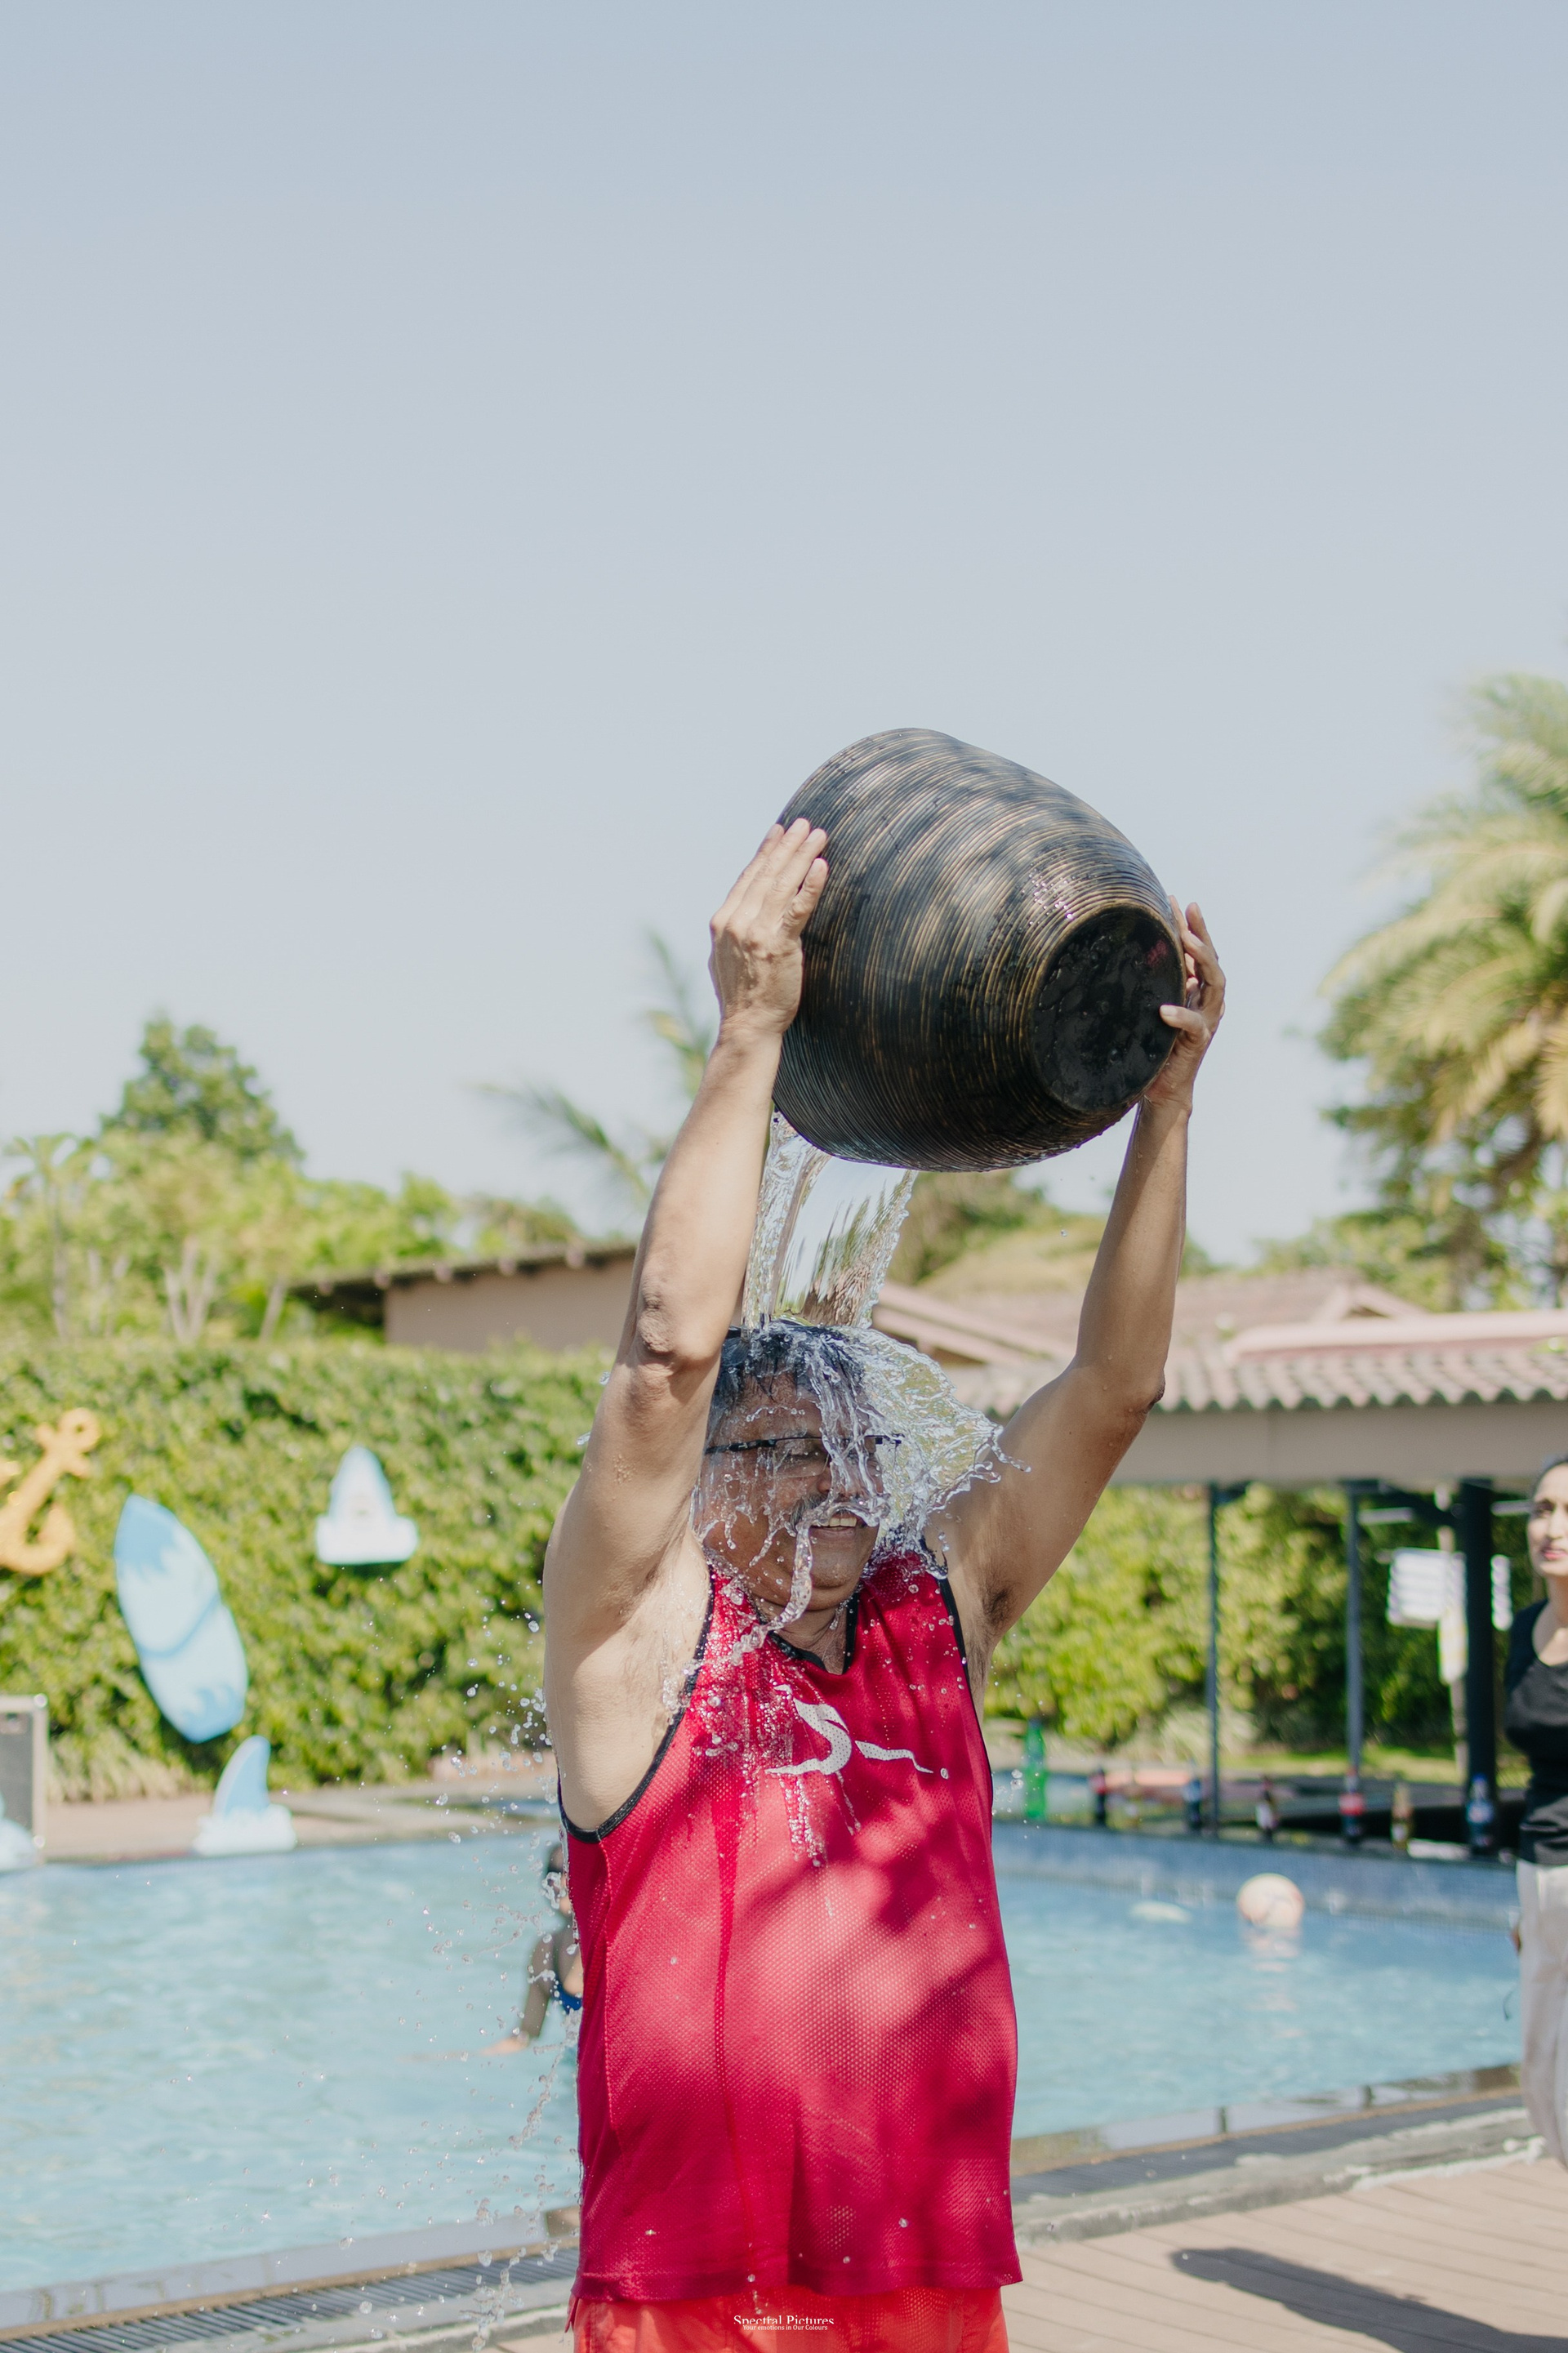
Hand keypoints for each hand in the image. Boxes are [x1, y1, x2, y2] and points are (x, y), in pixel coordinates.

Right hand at [708, 818, 828, 1041]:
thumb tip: (738, 916)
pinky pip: (798, 908)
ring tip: (818, 835)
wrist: (747, 1026)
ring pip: (782, 885)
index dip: (766, 852)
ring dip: (802, 856)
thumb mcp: (724, 958)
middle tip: (804, 823)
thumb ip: (732, 933)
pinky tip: (822, 866)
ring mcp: (755, 932)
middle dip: (787, 845)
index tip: (779, 832)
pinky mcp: (778, 945)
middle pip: (766, 874)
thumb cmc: (742, 997)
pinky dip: (811, 885)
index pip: (748, 877)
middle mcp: (736, 922)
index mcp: (723, 921)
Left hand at [1143, 900, 1223, 1111]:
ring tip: (1187, 940)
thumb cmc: (1153, 1046)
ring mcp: (1206, 1021)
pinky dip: (1181, 1016)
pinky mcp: (1198, 1042)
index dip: (1190, 926)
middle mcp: (1207, 1002)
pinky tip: (1165, 1009)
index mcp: (1196, 991)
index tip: (1176, 900)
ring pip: (1216, 984)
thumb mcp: (1148, 1006)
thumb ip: (1149, 984)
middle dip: (1202, 932)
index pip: (1198, 952)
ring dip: (1202, 959)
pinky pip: (1194, 1025)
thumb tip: (1127, 954)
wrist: (1162, 1087)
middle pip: (1212, 960)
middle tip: (1189, 909)